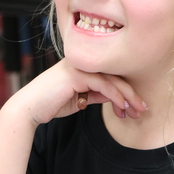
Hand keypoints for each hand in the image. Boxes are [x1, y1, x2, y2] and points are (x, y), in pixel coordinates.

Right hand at [11, 58, 146, 126]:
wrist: (30, 108)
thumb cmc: (52, 104)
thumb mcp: (80, 99)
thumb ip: (96, 95)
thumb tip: (115, 98)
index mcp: (84, 65)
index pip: (111, 75)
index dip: (126, 91)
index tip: (135, 107)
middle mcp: (83, 62)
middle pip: (116, 75)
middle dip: (131, 94)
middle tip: (143, 109)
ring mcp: (80, 66)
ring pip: (112, 79)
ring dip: (128, 97)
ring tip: (137, 111)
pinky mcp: (77, 74)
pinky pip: (103, 85)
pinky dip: (116, 97)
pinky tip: (122, 108)